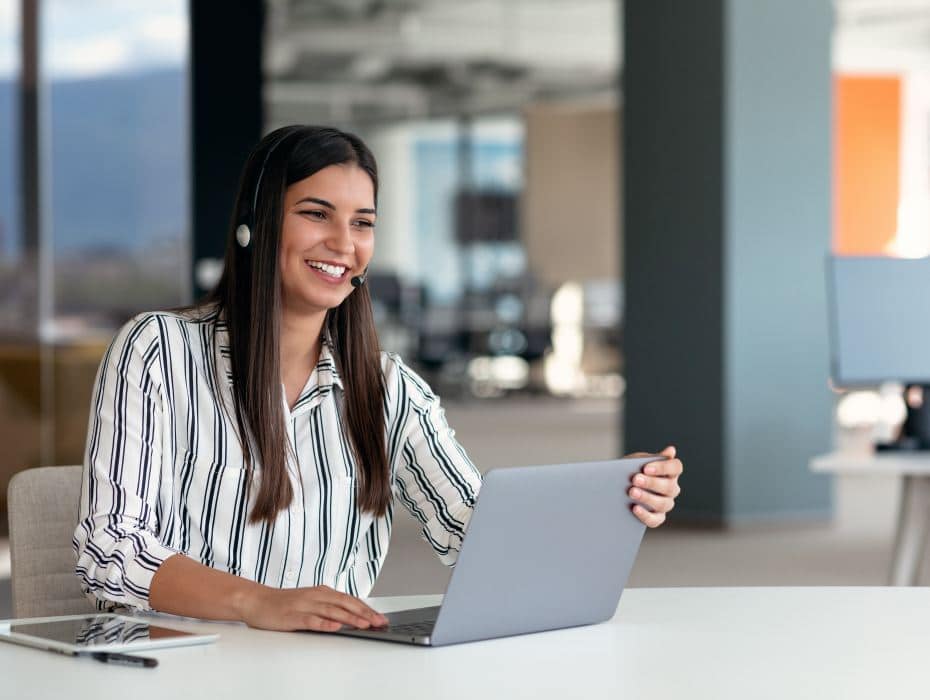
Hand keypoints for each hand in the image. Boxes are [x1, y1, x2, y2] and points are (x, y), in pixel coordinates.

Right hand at [238, 584, 388, 631]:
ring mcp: (305, 605)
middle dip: (364, 613)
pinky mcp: (293, 616)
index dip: (367, 609)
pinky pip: (311, 620)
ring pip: (332, 611)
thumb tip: (351, 616)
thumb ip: (329, 607)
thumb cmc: (285, 604)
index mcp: (322, 592)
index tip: (381, 617)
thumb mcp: (311, 602)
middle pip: (345, 604)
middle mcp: (316, 596)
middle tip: (379, 622)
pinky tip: (334, 627)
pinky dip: (324, 623)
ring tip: (364, 624)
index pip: (350, 600)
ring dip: (350, 618)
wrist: (257, 600)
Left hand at [625, 445, 682, 527]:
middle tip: (635, 479)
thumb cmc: (630, 471)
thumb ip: (650, 458)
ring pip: (663, 503)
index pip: (676, 467)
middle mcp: (671, 488)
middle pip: (669, 486)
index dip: (663, 467)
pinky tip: (634, 508)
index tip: (646, 468)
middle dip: (651, 483)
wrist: (615, 488)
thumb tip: (671, 451)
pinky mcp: (657, 518)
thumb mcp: (637, 461)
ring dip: (647, 498)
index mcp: (670, 472)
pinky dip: (645, 515)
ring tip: (631, 492)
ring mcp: (666, 504)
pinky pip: (655, 520)